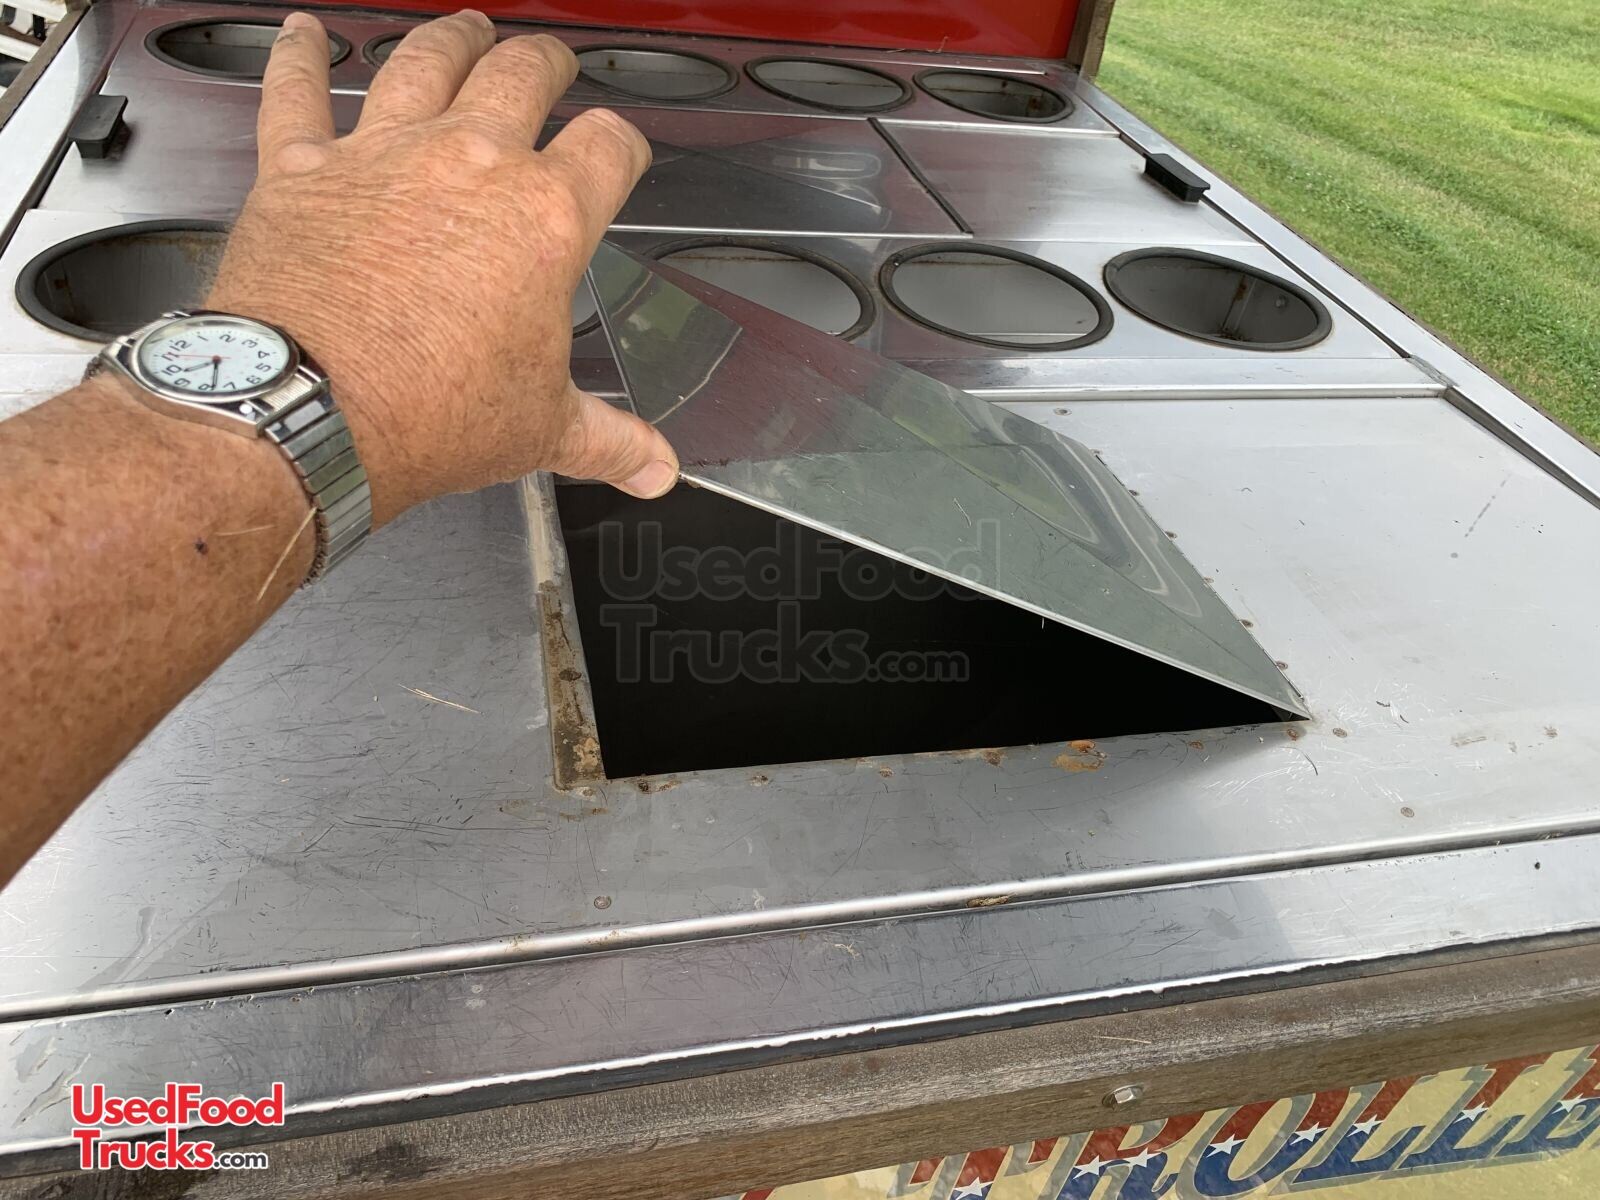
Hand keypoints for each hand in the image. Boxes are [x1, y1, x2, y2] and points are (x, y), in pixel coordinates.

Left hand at [206, 10, 677, 524]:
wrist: (307, 411)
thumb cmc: (423, 413)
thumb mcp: (540, 430)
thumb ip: (610, 441)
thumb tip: (653, 468)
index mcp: (545, 219)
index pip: (609, 148)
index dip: (624, 145)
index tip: (620, 152)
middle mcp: (468, 164)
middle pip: (522, 77)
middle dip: (546, 65)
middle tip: (552, 64)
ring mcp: (382, 155)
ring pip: (427, 62)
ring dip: (453, 38)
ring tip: (467, 28)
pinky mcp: (301, 167)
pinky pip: (297, 91)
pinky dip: (298, 55)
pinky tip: (303, 33)